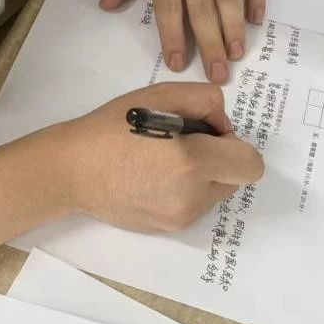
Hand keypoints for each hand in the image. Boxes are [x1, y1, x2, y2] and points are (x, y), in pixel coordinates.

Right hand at [53, 82, 264, 232]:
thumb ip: (206, 101)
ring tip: (162, 161)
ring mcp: (180, 217)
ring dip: (202, 176)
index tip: (207, 134)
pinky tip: (152, 177)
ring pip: (215, 194)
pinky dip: (184, 191)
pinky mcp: (168, 229)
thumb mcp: (160, 94)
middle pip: (235, 179)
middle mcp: (192, 196)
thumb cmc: (113, 127)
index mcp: (193, 162)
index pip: (250, 164)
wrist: (73, 170)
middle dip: (219, 159)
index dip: (234, 144)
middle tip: (183, 143)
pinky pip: (194, 206)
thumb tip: (222, 128)